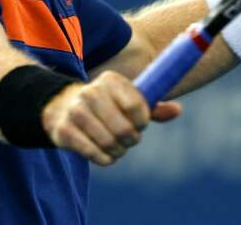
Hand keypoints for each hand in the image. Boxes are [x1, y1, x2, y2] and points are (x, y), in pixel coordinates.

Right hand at [41, 70, 181, 165]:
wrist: (62, 106)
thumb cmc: (106, 105)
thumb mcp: (127, 99)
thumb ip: (153, 107)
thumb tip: (177, 111)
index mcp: (111, 80)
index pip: (138, 106)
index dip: (142, 122)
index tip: (139, 124)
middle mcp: (91, 92)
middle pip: (124, 128)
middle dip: (131, 140)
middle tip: (129, 140)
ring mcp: (76, 111)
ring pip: (109, 143)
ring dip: (118, 151)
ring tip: (116, 148)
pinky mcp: (64, 130)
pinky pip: (93, 153)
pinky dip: (104, 159)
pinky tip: (105, 154)